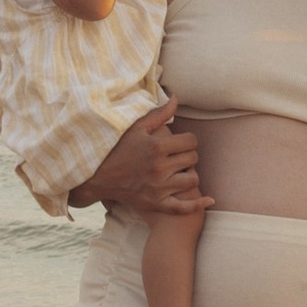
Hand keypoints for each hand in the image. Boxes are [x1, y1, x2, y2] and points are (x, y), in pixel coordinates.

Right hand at [75, 101, 201, 219]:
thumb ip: (159, 114)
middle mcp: (160, 168)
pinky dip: (197, 204)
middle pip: (193, 159)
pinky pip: (183, 208)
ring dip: (189, 174)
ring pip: (192, 180)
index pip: (191, 141)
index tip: (181, 142)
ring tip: (180, 170)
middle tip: (178, 156)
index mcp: (157, 147)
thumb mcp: (136, 128)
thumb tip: (177, 98)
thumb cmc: (117, 148)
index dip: (188, 140)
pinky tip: (208, 200)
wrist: (98, 177)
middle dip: (188, 155)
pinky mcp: (156, 204)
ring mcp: (159, 188)